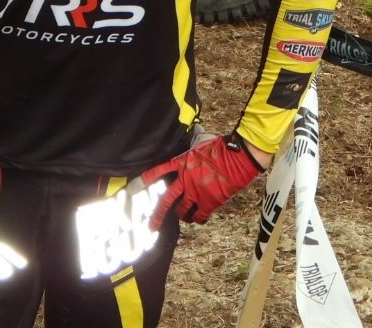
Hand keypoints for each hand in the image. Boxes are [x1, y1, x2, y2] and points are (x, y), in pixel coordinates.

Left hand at [139, 132, 263, 228]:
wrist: (237, 158)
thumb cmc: (221, 148)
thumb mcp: (201, 145)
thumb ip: (191, 151)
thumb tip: (190, 145)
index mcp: (182, 163)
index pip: (159, 171)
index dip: (146, 179)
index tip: (134, 188)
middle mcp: (185, 180)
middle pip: (166, 200)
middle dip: (157, 215)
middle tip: (151, 226)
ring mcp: (196, 193)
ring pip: (182, 211)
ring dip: (181, 214)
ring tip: (183, 215)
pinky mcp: (208, 202)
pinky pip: (199, 216)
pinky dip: (198, 219)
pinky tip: (199, 219)